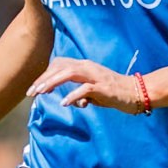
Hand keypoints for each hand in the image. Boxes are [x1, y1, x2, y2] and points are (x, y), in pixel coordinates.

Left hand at [26, 58, 143, 112]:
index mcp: (84, 66)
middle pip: (60, 67)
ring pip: (69, 73)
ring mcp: (95, 75)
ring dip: (52, 83)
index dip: (45, 74)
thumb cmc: (114, 93)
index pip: (59, 64)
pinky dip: (72, 95)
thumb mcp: (93, 92)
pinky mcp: (103, 87)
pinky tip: (63, 103)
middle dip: (43, 79)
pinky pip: (84, 89)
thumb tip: (70, 101)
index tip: (35, 88)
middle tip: (30, 92)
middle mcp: (88, 67)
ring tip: (40, 93)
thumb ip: (80, 94)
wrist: (137, 92)